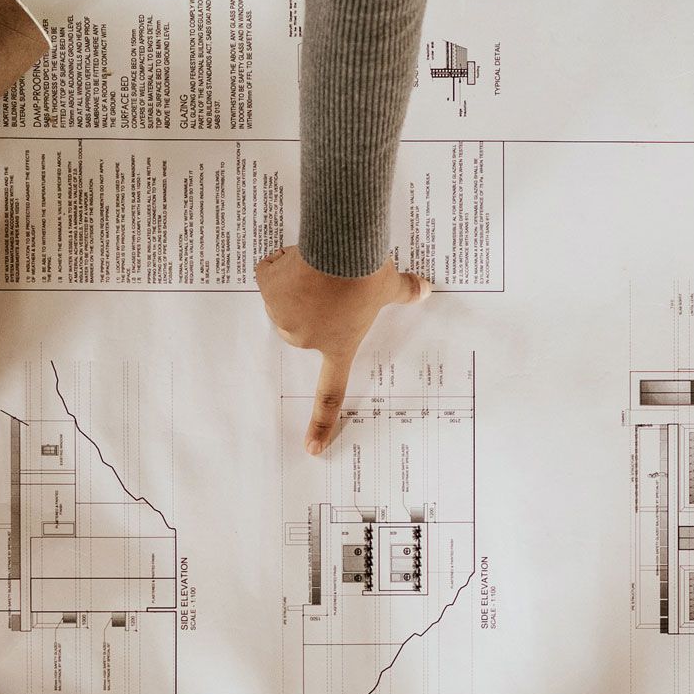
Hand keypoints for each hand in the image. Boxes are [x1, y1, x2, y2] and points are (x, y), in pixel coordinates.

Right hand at [256, 245, 433, 453]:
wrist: (341, 244)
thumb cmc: (366, 271)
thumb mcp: (389, 285)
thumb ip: (406, 291)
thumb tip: (427, 290)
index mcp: (338, 345)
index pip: (330, 394)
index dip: (321, 424)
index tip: (313, 449)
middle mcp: (307, 338)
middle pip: (302, 326)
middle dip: (310, 305)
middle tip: (329, 283)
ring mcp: (283, 315)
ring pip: (283, 299)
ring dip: (295, 284)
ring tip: (317, 265)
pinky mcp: (267, 289)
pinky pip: (270, 274)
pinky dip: (279, 264)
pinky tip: (300, 255)